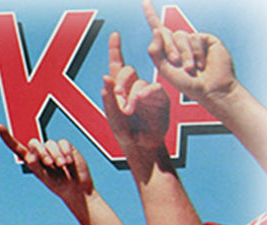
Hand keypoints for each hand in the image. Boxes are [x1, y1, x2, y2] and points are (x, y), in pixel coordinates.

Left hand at [0, 125, 95, 207]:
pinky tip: (69, 162)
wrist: (76, 187)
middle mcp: (40, 152)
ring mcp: (52, 148)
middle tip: (49, 164)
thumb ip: (36, 165)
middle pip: (34, 143)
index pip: (17, 147)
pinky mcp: (65, 146)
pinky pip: (62, 142)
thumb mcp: (44, 177)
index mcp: (31, 160)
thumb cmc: (58, 184)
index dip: (8, 137)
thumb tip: (30, 152)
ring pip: (49, 143)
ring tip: (62, 165)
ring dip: (55, 155)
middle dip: (42, 153)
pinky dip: (66, 152)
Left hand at [103, 32, 170, 151]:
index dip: (116, 50)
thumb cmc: (124, 132)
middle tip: (117, 95)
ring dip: (132, 95)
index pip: (117, 66)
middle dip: (121, 81)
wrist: (140, 146)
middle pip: (128, 71)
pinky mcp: (160, 99)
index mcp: (120, 89)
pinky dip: (146, 93)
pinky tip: (141, 99)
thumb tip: (105, 76)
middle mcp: (134, 87)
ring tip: (128, 110)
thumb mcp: (112, 116)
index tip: (114, 35)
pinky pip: (154, 90)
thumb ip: (108, 98)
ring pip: (140, 83)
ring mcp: (148, 92)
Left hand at [143, 0, 236, 105]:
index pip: (158, 30)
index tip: (144, 2)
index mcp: (167, 50)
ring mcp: (193, 39)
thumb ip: (156, 51)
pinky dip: (196, 52)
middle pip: (166, 34)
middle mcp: (179, 42)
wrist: (209, 89)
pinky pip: (195, 37)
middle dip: (169, 48)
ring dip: (185, 53)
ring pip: (181, 36)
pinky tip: (202, 63)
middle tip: (176, 62)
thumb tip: (156, 30)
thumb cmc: (187, 83)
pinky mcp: (205, 39)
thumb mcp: (165, 69)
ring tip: (190, 68)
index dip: (151, 15)